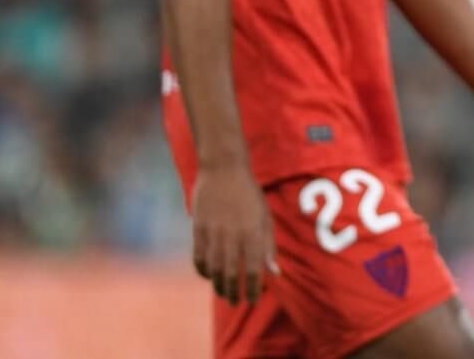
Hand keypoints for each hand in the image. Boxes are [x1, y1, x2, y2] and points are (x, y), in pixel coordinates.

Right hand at [191, 162, 278, 303]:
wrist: (224, 169)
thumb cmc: (250, 195)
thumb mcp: (265, 217)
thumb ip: (269, 246)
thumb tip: (275, 273)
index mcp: (253, 232)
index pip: (254, 269)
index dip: (253, 288)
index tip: (253, 300)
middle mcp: (233, 235)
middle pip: (232, 273)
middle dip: (234, 292)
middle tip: (235, 303)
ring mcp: (214, 233)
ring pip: (214, 269)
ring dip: (218, 285)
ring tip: (223, 294)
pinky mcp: (198, 230)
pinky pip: (199, 258)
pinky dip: (203, 271)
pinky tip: (209, 276)